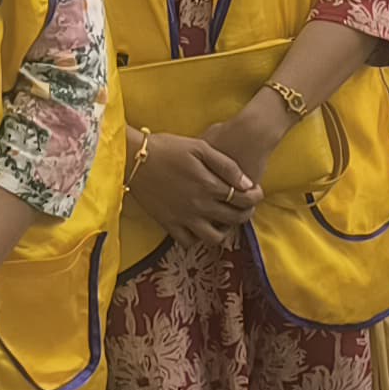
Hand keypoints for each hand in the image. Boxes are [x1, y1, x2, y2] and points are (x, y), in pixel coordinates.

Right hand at [133, 130, 260, 244]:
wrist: (132, 158)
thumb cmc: (168, 147)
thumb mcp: (200, 147)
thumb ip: (226, 166)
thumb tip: (248, 184)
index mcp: (209, 185)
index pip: (244, 200)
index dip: (256, 198)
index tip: (256, 193)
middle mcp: (199, 206)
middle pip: (234, 220)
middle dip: (246, 214)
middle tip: (244, 207)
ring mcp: (183, 218)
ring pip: (213, 238)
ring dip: (224, 231)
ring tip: (223, 220)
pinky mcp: (167, 224)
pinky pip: (187, 242)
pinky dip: (197, 238)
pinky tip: (199, 224)